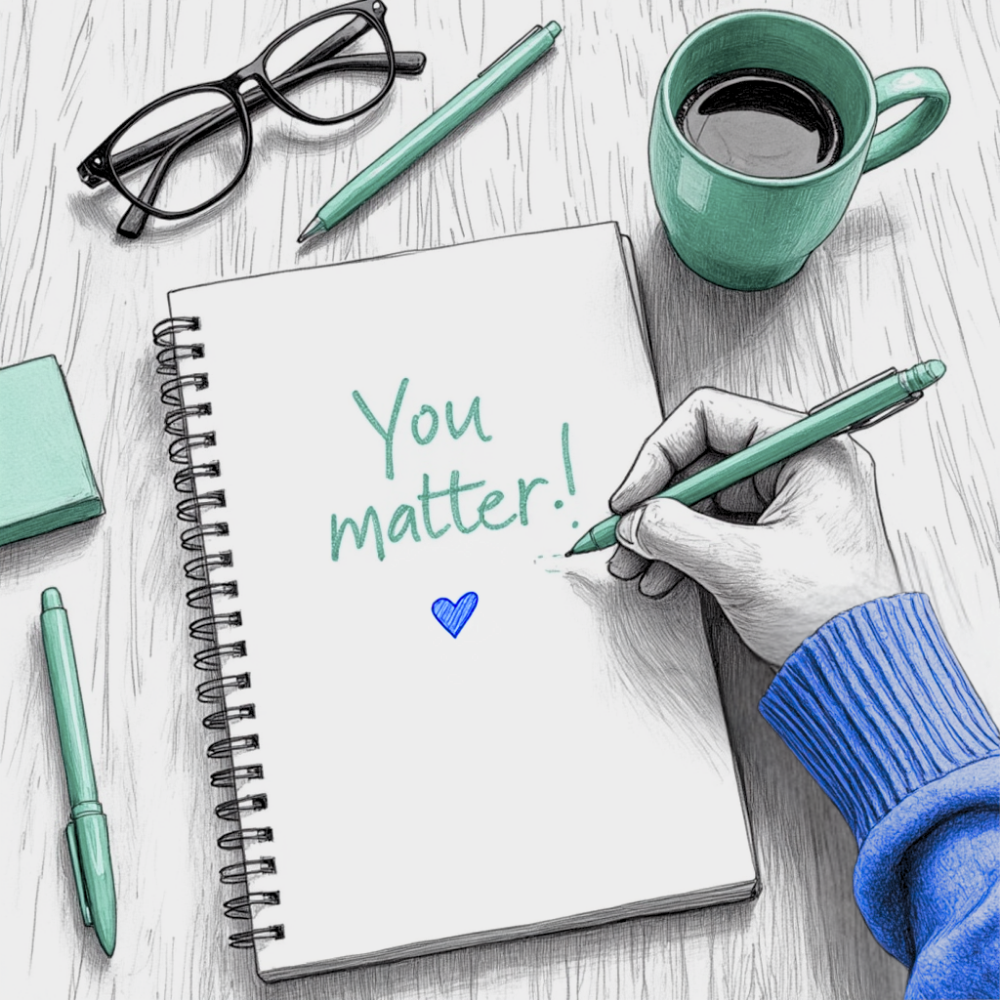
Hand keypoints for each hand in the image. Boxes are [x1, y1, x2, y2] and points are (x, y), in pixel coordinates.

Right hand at [608, 389, 901, 665]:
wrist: (862, 671)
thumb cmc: (836, 617)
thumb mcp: (744, 567)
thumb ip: (677, 533)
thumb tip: (635, 521)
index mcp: (809, 451)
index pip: (712, 419)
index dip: (660, 454)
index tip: (632, 495)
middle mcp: (800, 467)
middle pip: (702, 461)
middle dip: (656, 502)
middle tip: (625, 531)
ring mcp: (788, 502)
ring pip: (704, 498)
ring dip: (662, 529)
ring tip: (635, 562)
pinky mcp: (776, 534)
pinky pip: (715, 527)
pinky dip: (683, 548)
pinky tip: (660, 573)